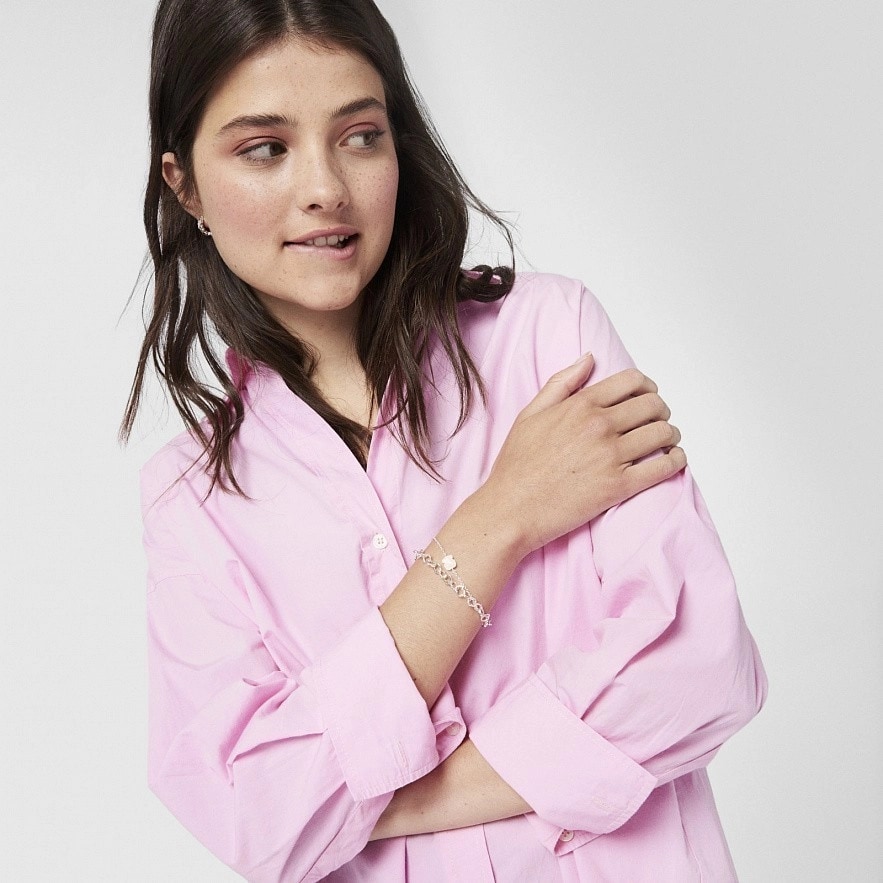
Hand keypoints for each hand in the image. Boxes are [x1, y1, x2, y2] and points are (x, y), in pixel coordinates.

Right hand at [476, 354, 685, 558]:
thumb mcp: (530, 414)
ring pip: (663, 433)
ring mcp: (611, 456)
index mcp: (580, 405)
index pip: (632, 381)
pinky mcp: (619, 486)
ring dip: (670, 435)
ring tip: (666, 441)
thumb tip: (588, 358)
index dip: (647, 386)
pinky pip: (664, 467)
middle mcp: (599, 425)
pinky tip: (672, 461)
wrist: (511, 509)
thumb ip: (561, 383)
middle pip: (653, 405)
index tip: (648, 395)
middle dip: (660, 411)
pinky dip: (675, 461)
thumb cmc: (516, 465)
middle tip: (657, 420)